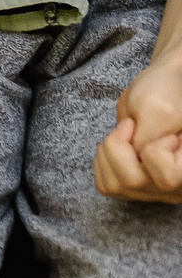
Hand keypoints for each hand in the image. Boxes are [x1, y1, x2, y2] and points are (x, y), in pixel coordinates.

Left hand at [97, 52, 181, 202]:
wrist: (166, 87)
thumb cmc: (166, 92)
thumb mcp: (156, 109)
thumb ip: (147, 138)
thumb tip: (133, 160)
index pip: (166, 178)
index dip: (156, 151)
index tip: (166, 134)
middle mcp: (176, 187)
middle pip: (132, 182)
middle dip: (120, 147)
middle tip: (132, 127)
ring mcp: (156, 190)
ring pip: (116, 186)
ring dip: (108, 152)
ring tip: (126, 135)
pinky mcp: (137, 188)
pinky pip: (106, 186)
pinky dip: (103, 162)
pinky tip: (118, 146)